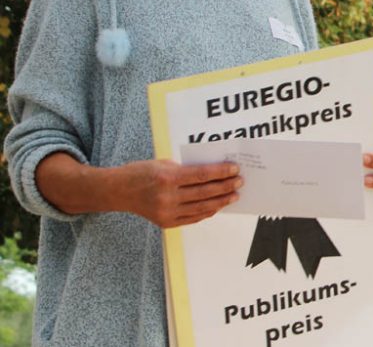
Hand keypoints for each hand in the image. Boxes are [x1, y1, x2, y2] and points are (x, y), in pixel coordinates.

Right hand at [115, 159, 241, 228]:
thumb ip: (186, 169)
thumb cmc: (142, 172)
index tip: (235, 169)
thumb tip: (213, 172)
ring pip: (201, 208)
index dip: (221, 172)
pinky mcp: (165, 222)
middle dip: (225, 187)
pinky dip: (207, 212)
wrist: (118, 191)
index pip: (202, 175)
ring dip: (220, 201)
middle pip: (205, 192)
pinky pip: (192, 218)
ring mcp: (166, 212)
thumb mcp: (164, 163)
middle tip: (239, 182)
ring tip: (233, 195)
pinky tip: (217, 206)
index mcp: (167, 178)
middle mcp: (167, 197)